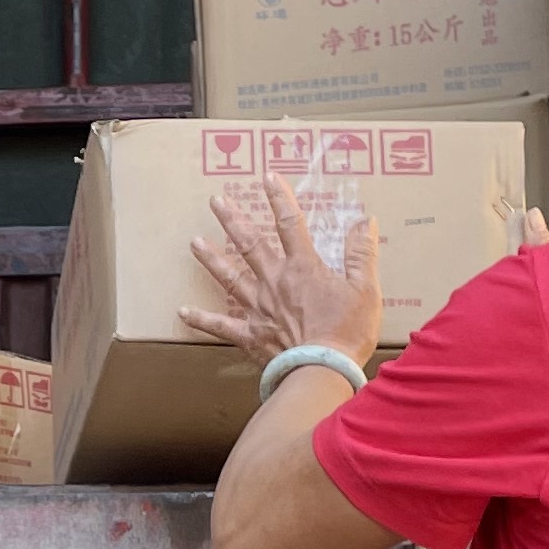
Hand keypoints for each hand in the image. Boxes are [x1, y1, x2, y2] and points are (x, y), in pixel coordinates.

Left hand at [179, 177, 386, 367]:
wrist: (322, 370)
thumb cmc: (347, 332)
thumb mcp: (365, 289)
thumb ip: (362, 253)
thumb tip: (365, 221)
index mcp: (303, 268)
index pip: (290, 223)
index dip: (279, 198)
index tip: (268, 177)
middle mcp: (274, 282)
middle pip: (250, 244)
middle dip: (233, 220)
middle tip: (216, 201)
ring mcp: (258, 308)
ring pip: (229, 277)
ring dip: (211, 259)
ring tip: (194, 242)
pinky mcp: (250, 335)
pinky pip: (220, 326)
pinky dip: (201, 320)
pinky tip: (183, 312)